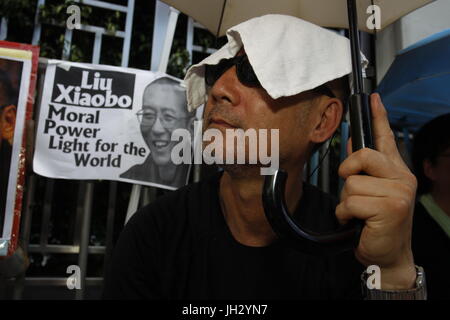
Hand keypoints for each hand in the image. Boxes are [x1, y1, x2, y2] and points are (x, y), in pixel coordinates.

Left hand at [336, 93, 416, 289]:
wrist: (388, 255)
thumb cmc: (377, 224)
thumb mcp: (371, 192)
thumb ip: (364, 169)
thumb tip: (352, 143)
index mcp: (396, 171)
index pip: (386, 138)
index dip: (379, 116)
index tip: (373, 98)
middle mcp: (402, 177)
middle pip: (363, 155)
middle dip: (348, 172)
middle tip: (351, 189)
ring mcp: (399, 192)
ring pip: (352, 183)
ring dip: (346, 202)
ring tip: (359, 214)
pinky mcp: (391, 208)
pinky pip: (351, 202)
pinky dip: (345, 214)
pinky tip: (358, 223)